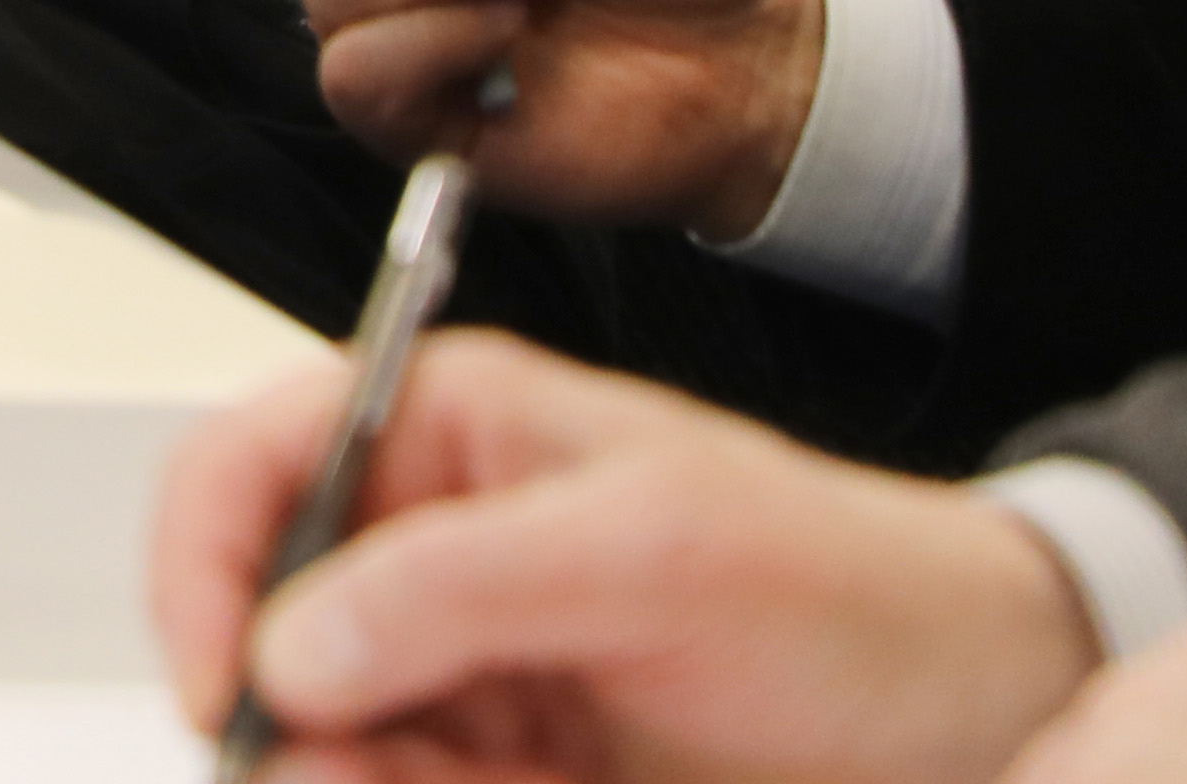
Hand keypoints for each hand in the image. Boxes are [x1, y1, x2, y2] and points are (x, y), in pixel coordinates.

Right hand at [151, 330, 1095, 783]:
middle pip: (259, 636)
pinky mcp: (507, 778)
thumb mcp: (654, 552)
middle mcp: (430, 552)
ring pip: (323, 746)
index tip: (221, 683)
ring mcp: (465, 676)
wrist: (987, 718)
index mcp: (442, 436)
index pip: (244, 472)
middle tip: (334, 778)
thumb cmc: (851, 590)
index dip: (199, 570)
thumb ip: (458, 582)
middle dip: (279, 722)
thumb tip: (287, 640)